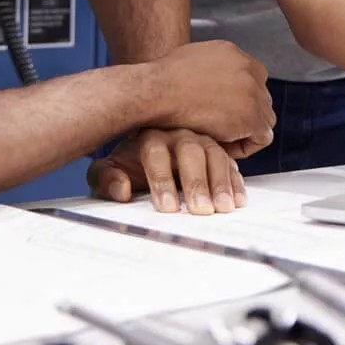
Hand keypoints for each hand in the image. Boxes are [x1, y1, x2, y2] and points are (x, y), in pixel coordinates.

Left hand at [87, 128, 248, 213]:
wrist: (142, 157)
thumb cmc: (126, 167)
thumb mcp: (106, 173)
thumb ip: (107, 180)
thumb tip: (122, 190)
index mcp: (149, 137)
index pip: (156, 153)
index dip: (162, 180)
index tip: (167, 208)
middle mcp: (178, 135)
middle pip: (191, 151)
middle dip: (197, 182)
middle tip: (200, 210)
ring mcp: (201, 141)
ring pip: (216, 154)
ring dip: (221, 182)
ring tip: (223, 208)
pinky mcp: (218, 153)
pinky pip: (231, 164)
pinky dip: (235, 182)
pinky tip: (237, 201)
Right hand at [136, 40, 274, 153]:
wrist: (157, 91)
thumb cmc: (162, 82)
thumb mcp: (191, 60)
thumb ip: (211, 68)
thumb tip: (210, 82)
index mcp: (234, 53)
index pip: (251, 78)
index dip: (238, 99)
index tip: (221, 112)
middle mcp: (249, 68)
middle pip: (260, 98)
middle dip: (243, 114)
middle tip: (220, 129)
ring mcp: (253, 91)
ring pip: (264, 118)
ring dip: (244, 130)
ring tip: (218, 139)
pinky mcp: (252, 116)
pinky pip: (262, 137)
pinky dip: (245, 146)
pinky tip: (222, 146)